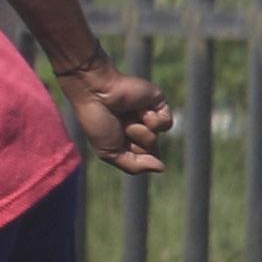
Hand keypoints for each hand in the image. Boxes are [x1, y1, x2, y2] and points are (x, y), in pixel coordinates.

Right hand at [62, 60, 172, 174]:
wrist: (96, 94)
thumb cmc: (98, 122)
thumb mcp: (110, 153)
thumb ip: (135, 166)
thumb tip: (162, 167)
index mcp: (130, 141)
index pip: (145, 161)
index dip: (131, 156)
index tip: (114, 140)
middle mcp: (142, 128)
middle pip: (152, 152)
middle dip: (134, 144)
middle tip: (119, 127)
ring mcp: (150, 115)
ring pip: (155, 138)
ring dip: (138, 131)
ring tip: (125, 118)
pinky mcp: (158, 102)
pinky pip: (166, 124)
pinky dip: (151, 120)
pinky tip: (139, 109)